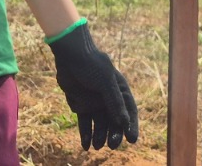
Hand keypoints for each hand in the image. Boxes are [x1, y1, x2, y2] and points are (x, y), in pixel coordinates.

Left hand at [47, 23, 138, 149]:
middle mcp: (109, 98)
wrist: (70, 56)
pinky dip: (85, 133)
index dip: (131, 125)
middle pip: (114, 120)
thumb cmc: (91, 65)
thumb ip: (114, 102)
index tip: (132, 139)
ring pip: (99, 124)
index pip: (129, 111)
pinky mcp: (81, 105)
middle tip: (112, 146)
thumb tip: (124, 122)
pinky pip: (85, 122)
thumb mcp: (105, 82)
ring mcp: (95, 102)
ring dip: (99, 135)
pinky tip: (85, 145)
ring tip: (97, 147)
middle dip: (114, 134)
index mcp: (120, 90)